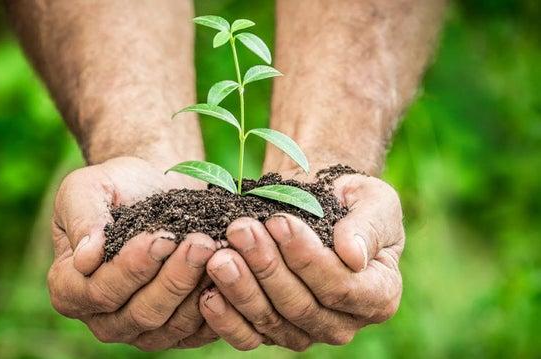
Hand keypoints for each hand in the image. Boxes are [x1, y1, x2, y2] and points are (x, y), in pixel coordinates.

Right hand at [48, 156, 218, 349]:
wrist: (154, 188)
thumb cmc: (116, 187)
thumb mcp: (86, 188)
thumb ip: (82, 218)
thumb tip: (86, 258)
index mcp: (70, 288)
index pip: (100, 291)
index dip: (132, 268)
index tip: (161, 237)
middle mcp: (104, 318)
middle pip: (141, 313)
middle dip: (174, 277)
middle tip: (201, 242)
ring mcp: (142, 330)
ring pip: (173, 324)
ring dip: (197, 288)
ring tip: (217, 250)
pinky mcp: (178, 331)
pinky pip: (199, 329)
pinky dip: (217, 302)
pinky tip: (231, 270)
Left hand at [199, 173, 403, 350]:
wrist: (319, 204)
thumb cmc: (350, 201)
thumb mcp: (374, 202)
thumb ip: (368, 227)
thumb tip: (353, 255)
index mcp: (378, 295)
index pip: (341, 287)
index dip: (306, 258)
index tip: (278, 222)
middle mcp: (343, 323)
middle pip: (300, 306)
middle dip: (266, 267)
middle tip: (239, 231)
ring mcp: (306, 332)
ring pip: (271, 321)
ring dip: (241, 288)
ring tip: (219, 256)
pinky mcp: (273, 332)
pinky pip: (248, 336)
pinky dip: (226, 319)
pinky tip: (207, 294)